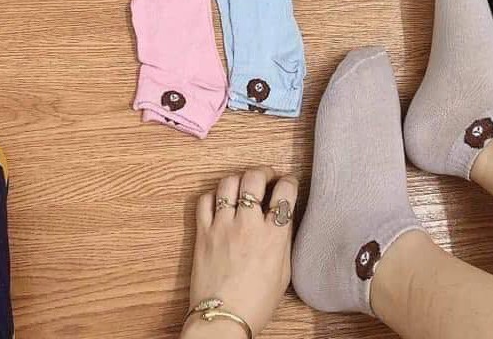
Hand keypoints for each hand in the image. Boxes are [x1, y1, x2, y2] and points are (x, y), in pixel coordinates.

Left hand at [184, 167, 298, 337]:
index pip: (285, 192)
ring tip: (243, 186)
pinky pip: (204, 200)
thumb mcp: (283, 273)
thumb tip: (284, 217)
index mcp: (272, 237)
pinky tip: (220, 201)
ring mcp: (223, 227)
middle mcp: (248, 225)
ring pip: (228, 183)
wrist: (222, 319)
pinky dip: (213, 195)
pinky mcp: (203, 233)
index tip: (288, 183)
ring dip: (238, 179)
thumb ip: (284, 240)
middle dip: (263, 172)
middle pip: (254, 178)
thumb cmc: (255, 303)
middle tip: (265, 177)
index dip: (289, 181)